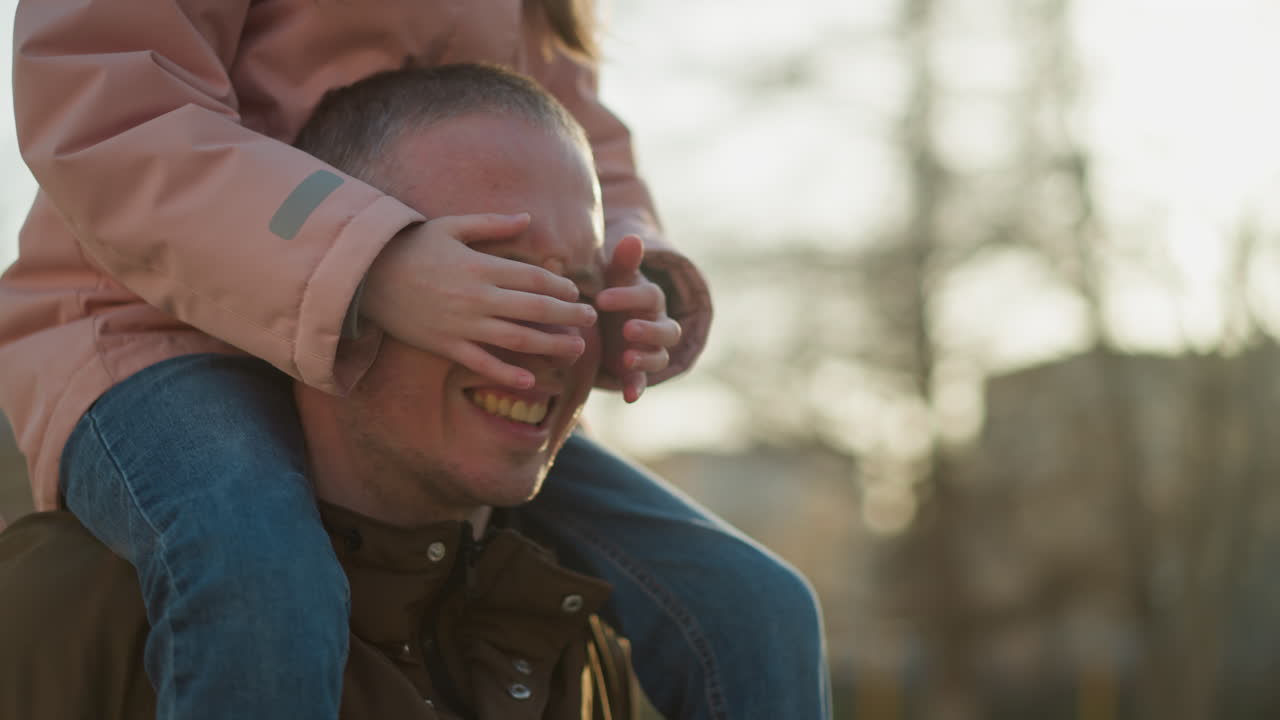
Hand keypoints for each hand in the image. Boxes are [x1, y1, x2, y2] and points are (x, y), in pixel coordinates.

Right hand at [359, 213, 597, 388]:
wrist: (365, 275)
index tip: (576, 292)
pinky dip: (505, 374)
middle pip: (534, 309)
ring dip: (550, 345)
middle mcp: (476, 297)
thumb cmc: (411, 246)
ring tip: (575, 349)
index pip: (533, 278)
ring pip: (516, 338)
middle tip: (590, 320)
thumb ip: (492, 224)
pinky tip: (530, 381)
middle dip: (567, 315)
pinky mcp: (445, 345)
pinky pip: (481, 363)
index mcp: (480, 265)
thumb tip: (528, 219)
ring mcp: (461, 324)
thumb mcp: (451, 226)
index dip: (560, 287)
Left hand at [595, 235, 681, 401]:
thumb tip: (632, 237)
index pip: (648, 296)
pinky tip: (629, 396)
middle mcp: (657, 324)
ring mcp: (650, 349)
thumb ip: (624, 262)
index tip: (601, 299)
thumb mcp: (614, 276)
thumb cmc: (611, 290)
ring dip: (646, 358)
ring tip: (626, 358)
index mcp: (651, 299)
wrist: (608, 316)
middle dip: (649, 331)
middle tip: (628, 329)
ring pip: (660, 356)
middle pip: (667, 330)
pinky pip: (642, 380)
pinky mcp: (637, 369)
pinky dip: (637, 387)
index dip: (627, 298)